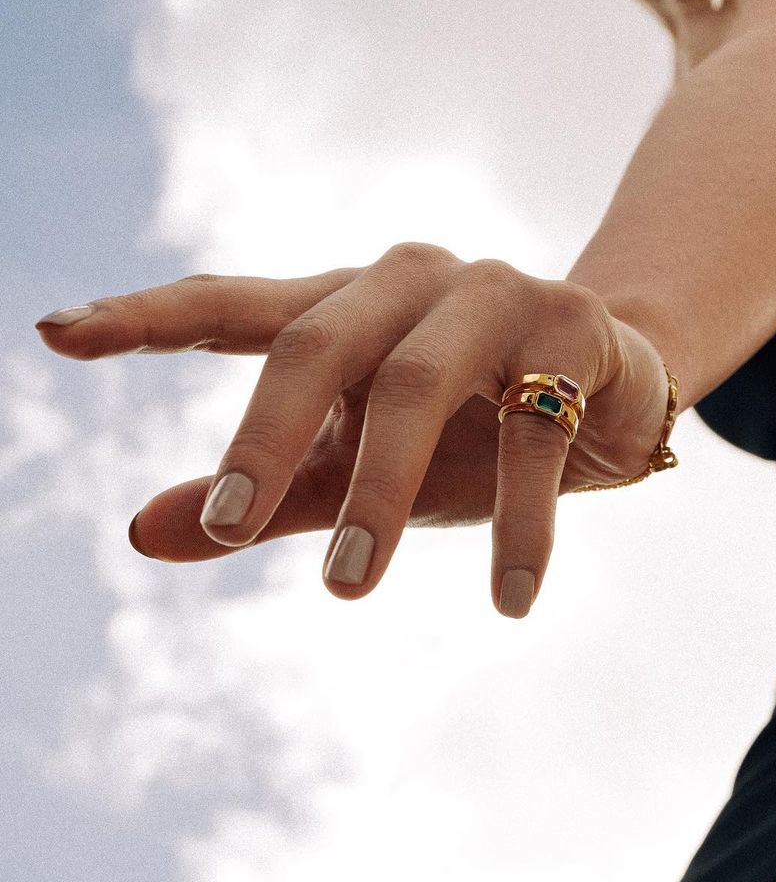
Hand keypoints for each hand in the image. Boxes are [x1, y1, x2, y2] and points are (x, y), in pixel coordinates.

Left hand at [35, 244, 671, 616]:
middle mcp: (413, 281)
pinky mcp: (572, 331)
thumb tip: (137, 534)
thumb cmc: (466, 425)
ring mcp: (495, 294)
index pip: (233, 304)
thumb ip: (266, 493)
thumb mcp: (359, 461)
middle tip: (225, 528)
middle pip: (319, 343)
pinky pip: (533, 431)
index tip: (54, 335)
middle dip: (267, 437)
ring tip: (348, 589)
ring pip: (418, 384)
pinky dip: (516, 523)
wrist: (614, 385)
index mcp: (349, 304)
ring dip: (381, 492)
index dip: (145, 318)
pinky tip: (507, 599)